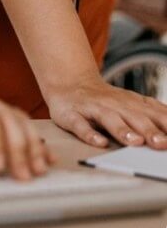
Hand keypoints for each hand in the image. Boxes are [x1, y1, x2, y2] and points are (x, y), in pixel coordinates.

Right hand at [47, 76, 166, 148]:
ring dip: (122, 130)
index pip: (153, 113)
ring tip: (135, 141)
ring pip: (109, 119)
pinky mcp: (72, 115)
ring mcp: (93, 109)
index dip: (166, 124)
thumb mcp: (131, 104)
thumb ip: (153, 114)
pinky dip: (90, 134)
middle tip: (162, 144)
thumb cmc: (105, 100)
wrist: (70, 83)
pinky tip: (100, 143)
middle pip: (134, 117)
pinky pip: (81, 125)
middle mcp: (114, 104)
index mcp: (131, 103)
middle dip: (149, 130)